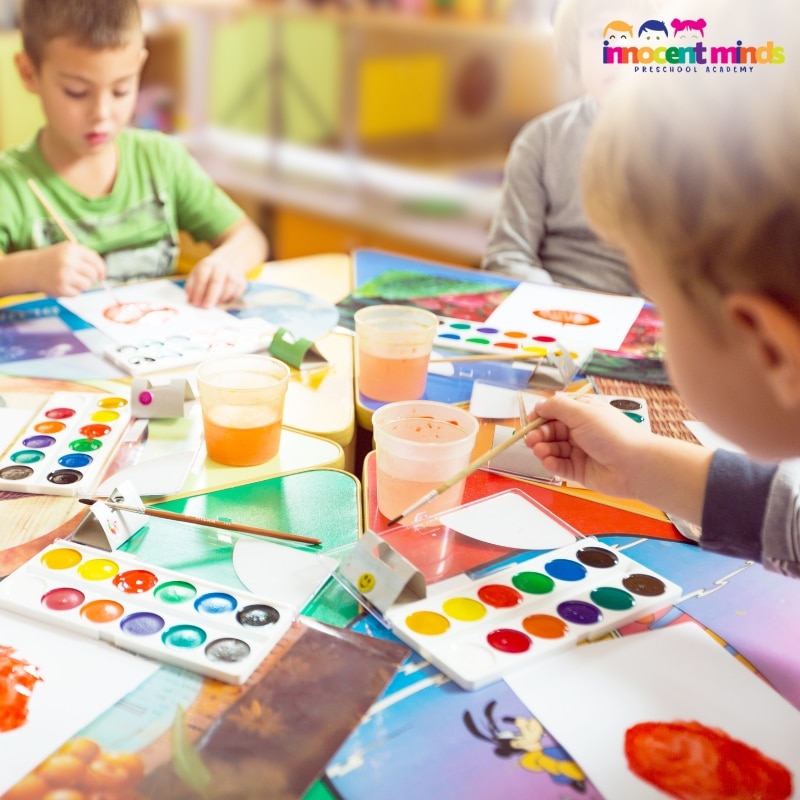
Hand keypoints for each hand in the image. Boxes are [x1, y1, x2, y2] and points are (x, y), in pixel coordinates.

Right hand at [36, 242, 106, 296]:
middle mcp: (68, 261)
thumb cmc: (54, 260)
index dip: (102, 269)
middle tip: (79, 276)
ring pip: (87, 285)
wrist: (30, 269)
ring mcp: (64, 275)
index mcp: (71, 249)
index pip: (96, 261)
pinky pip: (77, 293)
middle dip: (90, 277)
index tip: (102, 275)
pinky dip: (72, 291)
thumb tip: (102, 273)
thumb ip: (86, 258)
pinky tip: (62, 284)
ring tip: (70, 280)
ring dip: (81, 285)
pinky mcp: (60, 288)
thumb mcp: (68, 251)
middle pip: (93, 274)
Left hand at [184, 256, 247, 307]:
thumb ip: (191, 287)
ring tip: (213, 304)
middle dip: (210, 296)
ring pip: (228, 289)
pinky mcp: (242, 282)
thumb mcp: (196, 274)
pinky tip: (221, 300)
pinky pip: (235, 295)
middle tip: (206, 307)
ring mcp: (234, 274)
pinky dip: (227, 300)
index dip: (198, 291)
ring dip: (219, 299)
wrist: (229, 262)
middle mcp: (221, 267)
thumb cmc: (208, 272)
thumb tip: (190, 300)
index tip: (195, 303)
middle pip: (216, 281)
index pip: (202, 277)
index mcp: (207, 264)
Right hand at [524, 392, 655, 498]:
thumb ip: (557, 407)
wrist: (635, 466)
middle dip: (539, 434)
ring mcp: (580, 451)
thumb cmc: (611, 434)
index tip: (529, 421)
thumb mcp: (582, 412)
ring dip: (543, 449)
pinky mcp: (579, 471)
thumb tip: (538, 404)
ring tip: (540, 451)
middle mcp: (580, 431)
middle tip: (531, 440)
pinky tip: (549, 462)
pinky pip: (560, 466)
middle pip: (551, 431)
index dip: (540, 415)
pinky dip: (552, 464)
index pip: (555, 411)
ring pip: (553, 449)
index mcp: (583, 412)